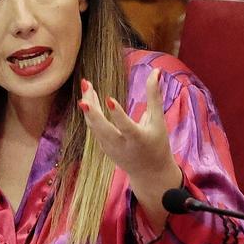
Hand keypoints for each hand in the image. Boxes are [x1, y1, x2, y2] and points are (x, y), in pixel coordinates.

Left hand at [79, 70, 181, 224]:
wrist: (149, 173)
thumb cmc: (157, 143)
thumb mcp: (159, 121)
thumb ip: (155, 96)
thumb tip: (156, 71)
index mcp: (138, 140)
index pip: (126, 127)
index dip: (117, 114)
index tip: (109, 99)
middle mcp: (121, 146)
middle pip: (103, 129)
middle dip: (92, 110)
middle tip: (85, 91)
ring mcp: (110, 148)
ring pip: (94, 126)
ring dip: (89, 106)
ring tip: (86, 85)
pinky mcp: (103, 148)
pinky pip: (94, 128)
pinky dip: (90, 113)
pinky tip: (89, 97)